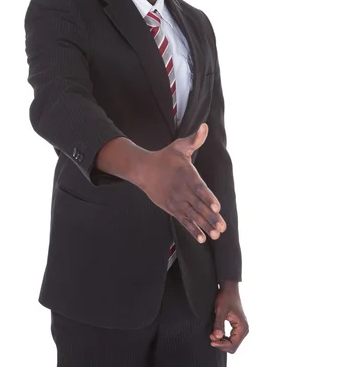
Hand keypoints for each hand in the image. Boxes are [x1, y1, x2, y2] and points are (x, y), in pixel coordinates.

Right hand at [138, 123, 226, 243]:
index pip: (199, 187)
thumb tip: (205, 127)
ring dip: (204, 226)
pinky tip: (201, 238)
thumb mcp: (180, 146)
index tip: (217, 206)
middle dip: (210, 217)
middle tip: (222, 227)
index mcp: (186, 174)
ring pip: (192, 215)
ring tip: (216, 234)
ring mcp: (176, 200)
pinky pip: (183, 220)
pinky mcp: (171, 208)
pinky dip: (192, 229)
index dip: (208, 197)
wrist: (143, 169)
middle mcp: (181, 189)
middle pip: (198, 205)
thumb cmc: (165, 157)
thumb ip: (194, 139)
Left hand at [210, 283, 248, 352]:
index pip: (233, 344)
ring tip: (213, 335)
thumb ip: (219, 324)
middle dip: (222, 344)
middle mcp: (244, 329)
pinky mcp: (237, 327)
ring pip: (232, 343)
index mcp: (242, 327)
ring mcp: (241, 328)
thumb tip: (217, 337)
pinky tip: (216, 333)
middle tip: (211, 337)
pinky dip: (224, 338)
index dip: (222, 345)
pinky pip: (231, 338)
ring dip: (222, 342)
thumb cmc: (225, 297)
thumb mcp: (220, 310)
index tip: (212, 341)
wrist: (229, 288)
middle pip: (233, 346)